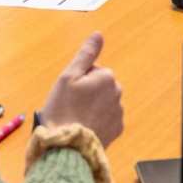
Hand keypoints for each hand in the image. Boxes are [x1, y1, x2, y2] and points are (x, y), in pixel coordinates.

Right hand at [39, 32, 122, 146]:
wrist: (68, 148)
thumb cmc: (64, 109)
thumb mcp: (69, 76)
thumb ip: (86, 54)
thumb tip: (98, 34)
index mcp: (107, 77)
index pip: (92, 70)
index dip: (78, 80)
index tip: (69, 93)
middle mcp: (117, 93)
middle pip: (99, 86)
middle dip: (87, 92)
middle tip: (71, 106)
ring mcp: (118, 112)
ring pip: (103, 102)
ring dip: (92, 107)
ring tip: (77, 119)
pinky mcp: (117, 130)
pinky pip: (107, 119)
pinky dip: (98, 121)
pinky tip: (85, 128)